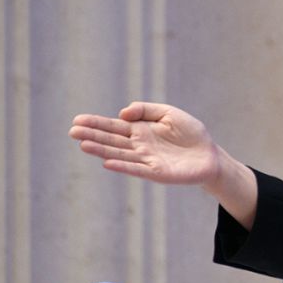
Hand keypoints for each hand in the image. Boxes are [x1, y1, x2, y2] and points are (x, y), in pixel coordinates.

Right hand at [69, 102, 219, 185]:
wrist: (210, 156)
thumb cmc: (191, 134)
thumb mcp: (169, 113)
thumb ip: (146, 110)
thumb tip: (122, 113)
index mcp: (140, 130)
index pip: (114, 126)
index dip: (96, 123)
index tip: (77, 120)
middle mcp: (139, 146)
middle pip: (112, 140)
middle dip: (92, 135)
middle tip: (72, 131)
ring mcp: (146, 160)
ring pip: (120, 154)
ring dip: (101, 150)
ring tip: (83, 145)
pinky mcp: (156, 172)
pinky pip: (136, 168)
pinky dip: (123, 166)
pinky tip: (107, 162)